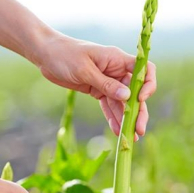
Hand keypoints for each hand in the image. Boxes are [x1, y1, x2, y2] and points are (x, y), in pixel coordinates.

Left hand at [37, 33, 156, 136]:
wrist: (46, 54)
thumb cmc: (65, 55)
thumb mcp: (84, 70)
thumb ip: (106, 84)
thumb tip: (127, 97)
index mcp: (117, 59)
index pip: (144, 69)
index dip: (147, 84)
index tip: (140, 99)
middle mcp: (116, 71)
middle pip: (135, 92)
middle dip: (138, 111)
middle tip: (139, 130)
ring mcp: (108, 81)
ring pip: (122, 102)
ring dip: (126, 119)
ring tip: (130, 138)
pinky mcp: (97, 90)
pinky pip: (109, 106)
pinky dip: (113, 118)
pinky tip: (117, 131)